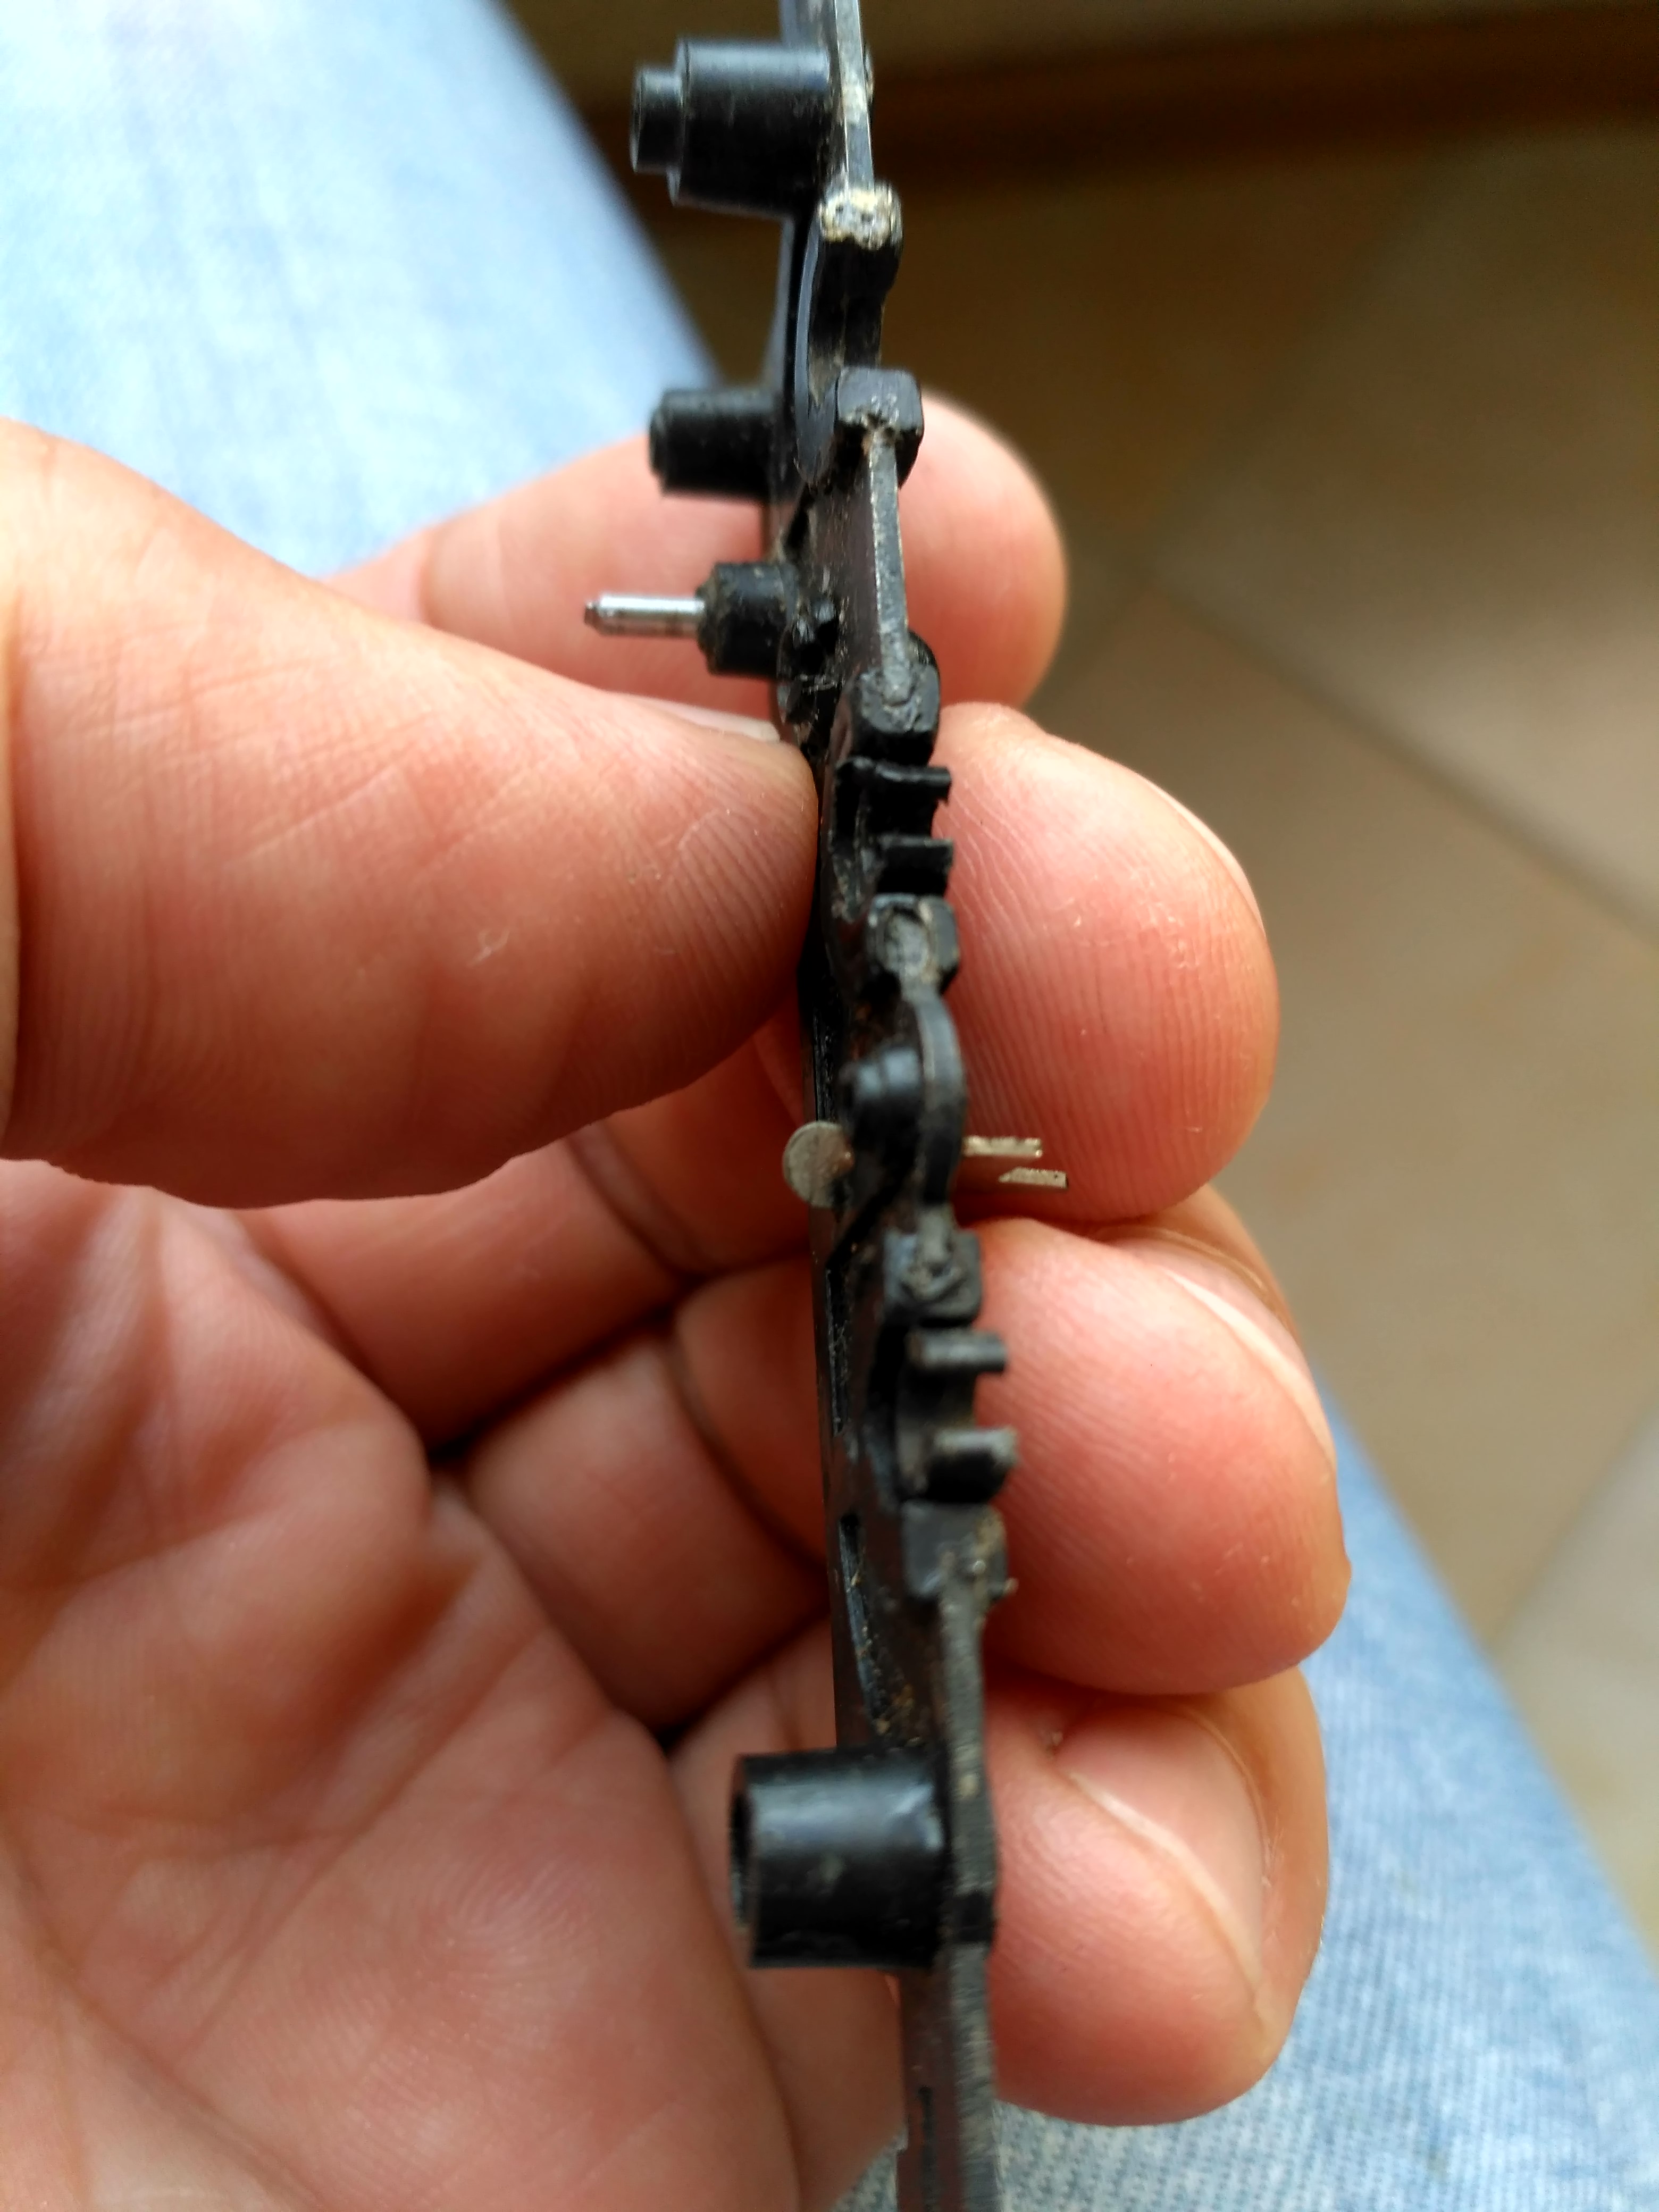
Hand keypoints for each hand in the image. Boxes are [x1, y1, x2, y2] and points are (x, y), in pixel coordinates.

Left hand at [0, 408, 1343, 2211]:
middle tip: (1121, 1018)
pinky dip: (1140, 1857)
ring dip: (1157, 1439)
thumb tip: (676, 822)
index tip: (956, 602)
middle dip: (1049, 1034)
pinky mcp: (620, 2087)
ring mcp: (477, 1756)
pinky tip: (1089, 1875)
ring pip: (977, 1486)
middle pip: (817, 1129)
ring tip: (1151, 1478)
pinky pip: (999, 1905)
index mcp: (68, 1092)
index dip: (759, 679)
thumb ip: (96, 740)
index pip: (502, 791)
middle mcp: (282, 1403)